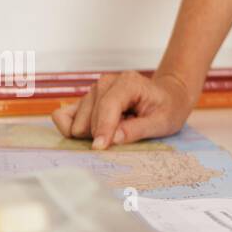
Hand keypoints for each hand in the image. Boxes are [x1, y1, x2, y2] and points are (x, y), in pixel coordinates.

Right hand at [51, 71, 193, 147]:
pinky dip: (72, 128)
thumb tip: (112, 139)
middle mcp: (106, 83)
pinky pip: (63, 116)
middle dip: (101, 133)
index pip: (107, 106)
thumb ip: (138, 130)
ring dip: (92, 133)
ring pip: (75, 121)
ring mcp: (93, 91)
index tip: (100, 148)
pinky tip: (95, 131)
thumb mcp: (162, 122)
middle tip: (125, 131)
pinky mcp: (86, 100)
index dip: (103, 129)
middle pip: (87, 118)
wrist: (169, 97)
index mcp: (128, 83)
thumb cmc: (168, 108)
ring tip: (117, 127)